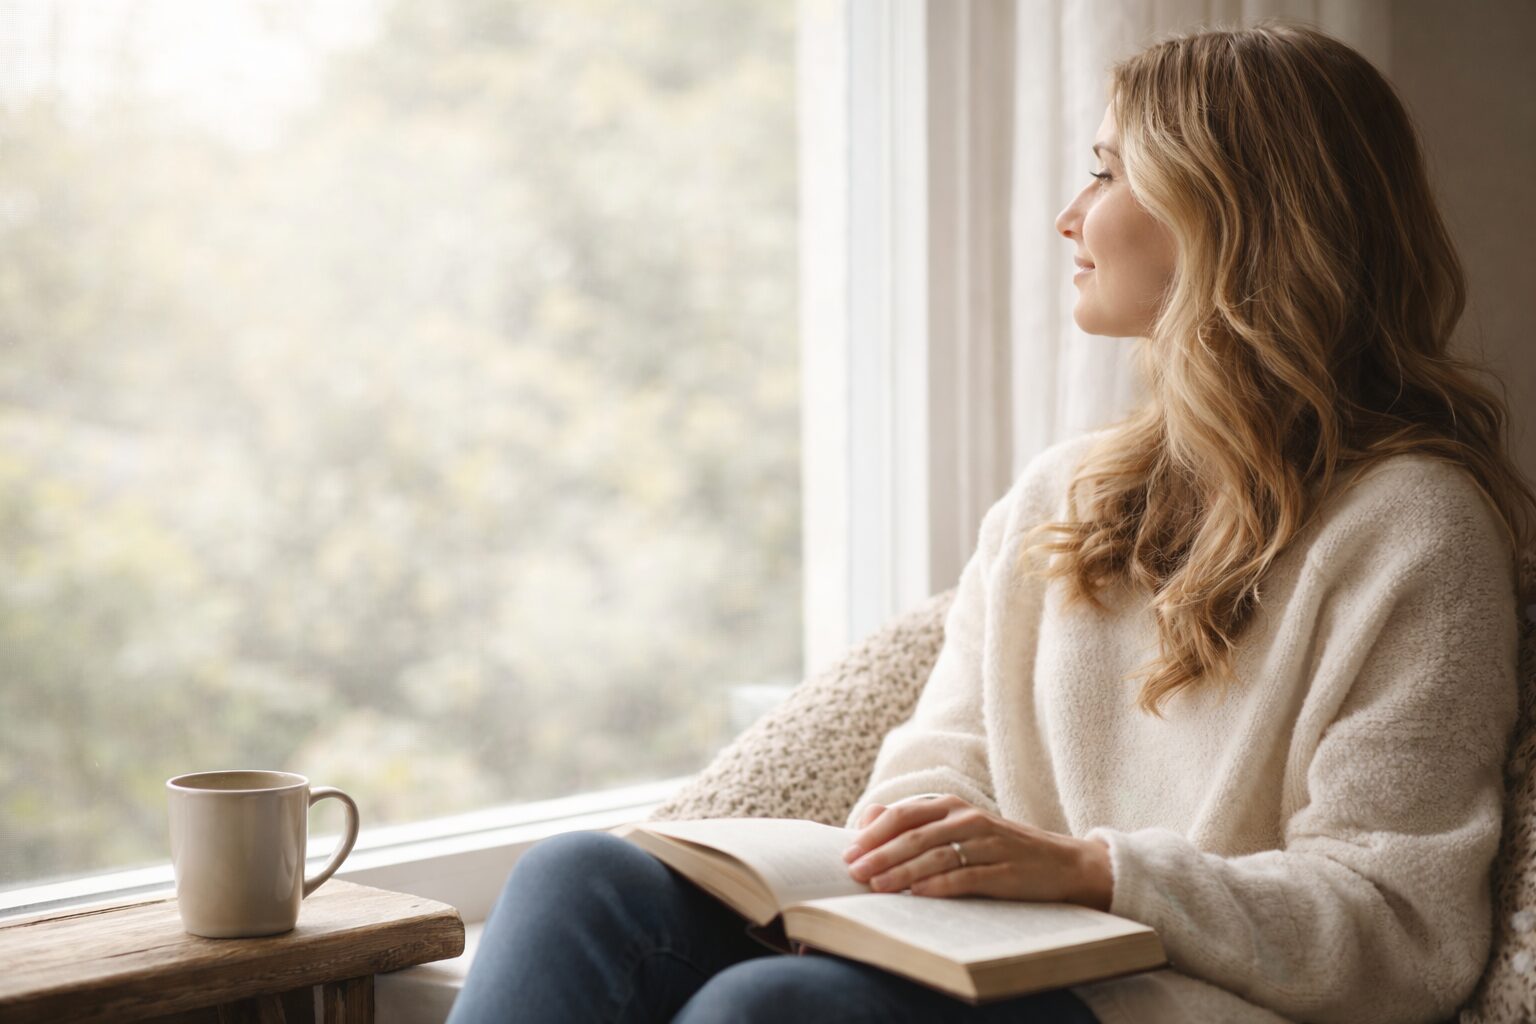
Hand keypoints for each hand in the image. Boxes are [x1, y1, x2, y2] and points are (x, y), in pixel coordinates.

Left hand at [842, 795, 1113, 908]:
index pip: (902, 815)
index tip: (847, 855)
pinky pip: (966, 877)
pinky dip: (939, 885)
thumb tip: (866, 821)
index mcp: (951, 807)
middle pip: (914, 835)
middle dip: (879, 854)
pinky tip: (917, 895)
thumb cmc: (998, 848)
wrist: (1063, 864)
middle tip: (853, 873)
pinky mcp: (1004, 871)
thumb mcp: (957, 828)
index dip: (872, 834)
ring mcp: (988, 844)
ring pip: (935, 855)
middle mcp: (967, 819)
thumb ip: (916, 824)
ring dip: (902, 871)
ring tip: (876, 887)